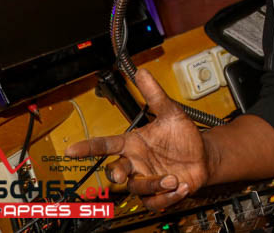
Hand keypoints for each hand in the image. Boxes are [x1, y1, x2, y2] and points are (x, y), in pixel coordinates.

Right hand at [65, 69, 208, 209]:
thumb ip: (154, 94)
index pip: (105, 145)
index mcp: (133, 144)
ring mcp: (147, 179)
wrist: (202, 155)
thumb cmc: (182, 135)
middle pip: (116, 171)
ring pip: (138, 188)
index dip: (87, 147)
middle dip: (115, 174)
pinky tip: (180, 186)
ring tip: (171, 178)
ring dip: (153, 185)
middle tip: (120, 174)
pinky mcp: (159, 194)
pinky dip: (166, 198)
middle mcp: (136, 163)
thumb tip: (142, 72)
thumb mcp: (170, 112)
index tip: (71, 149)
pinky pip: (155, 202)